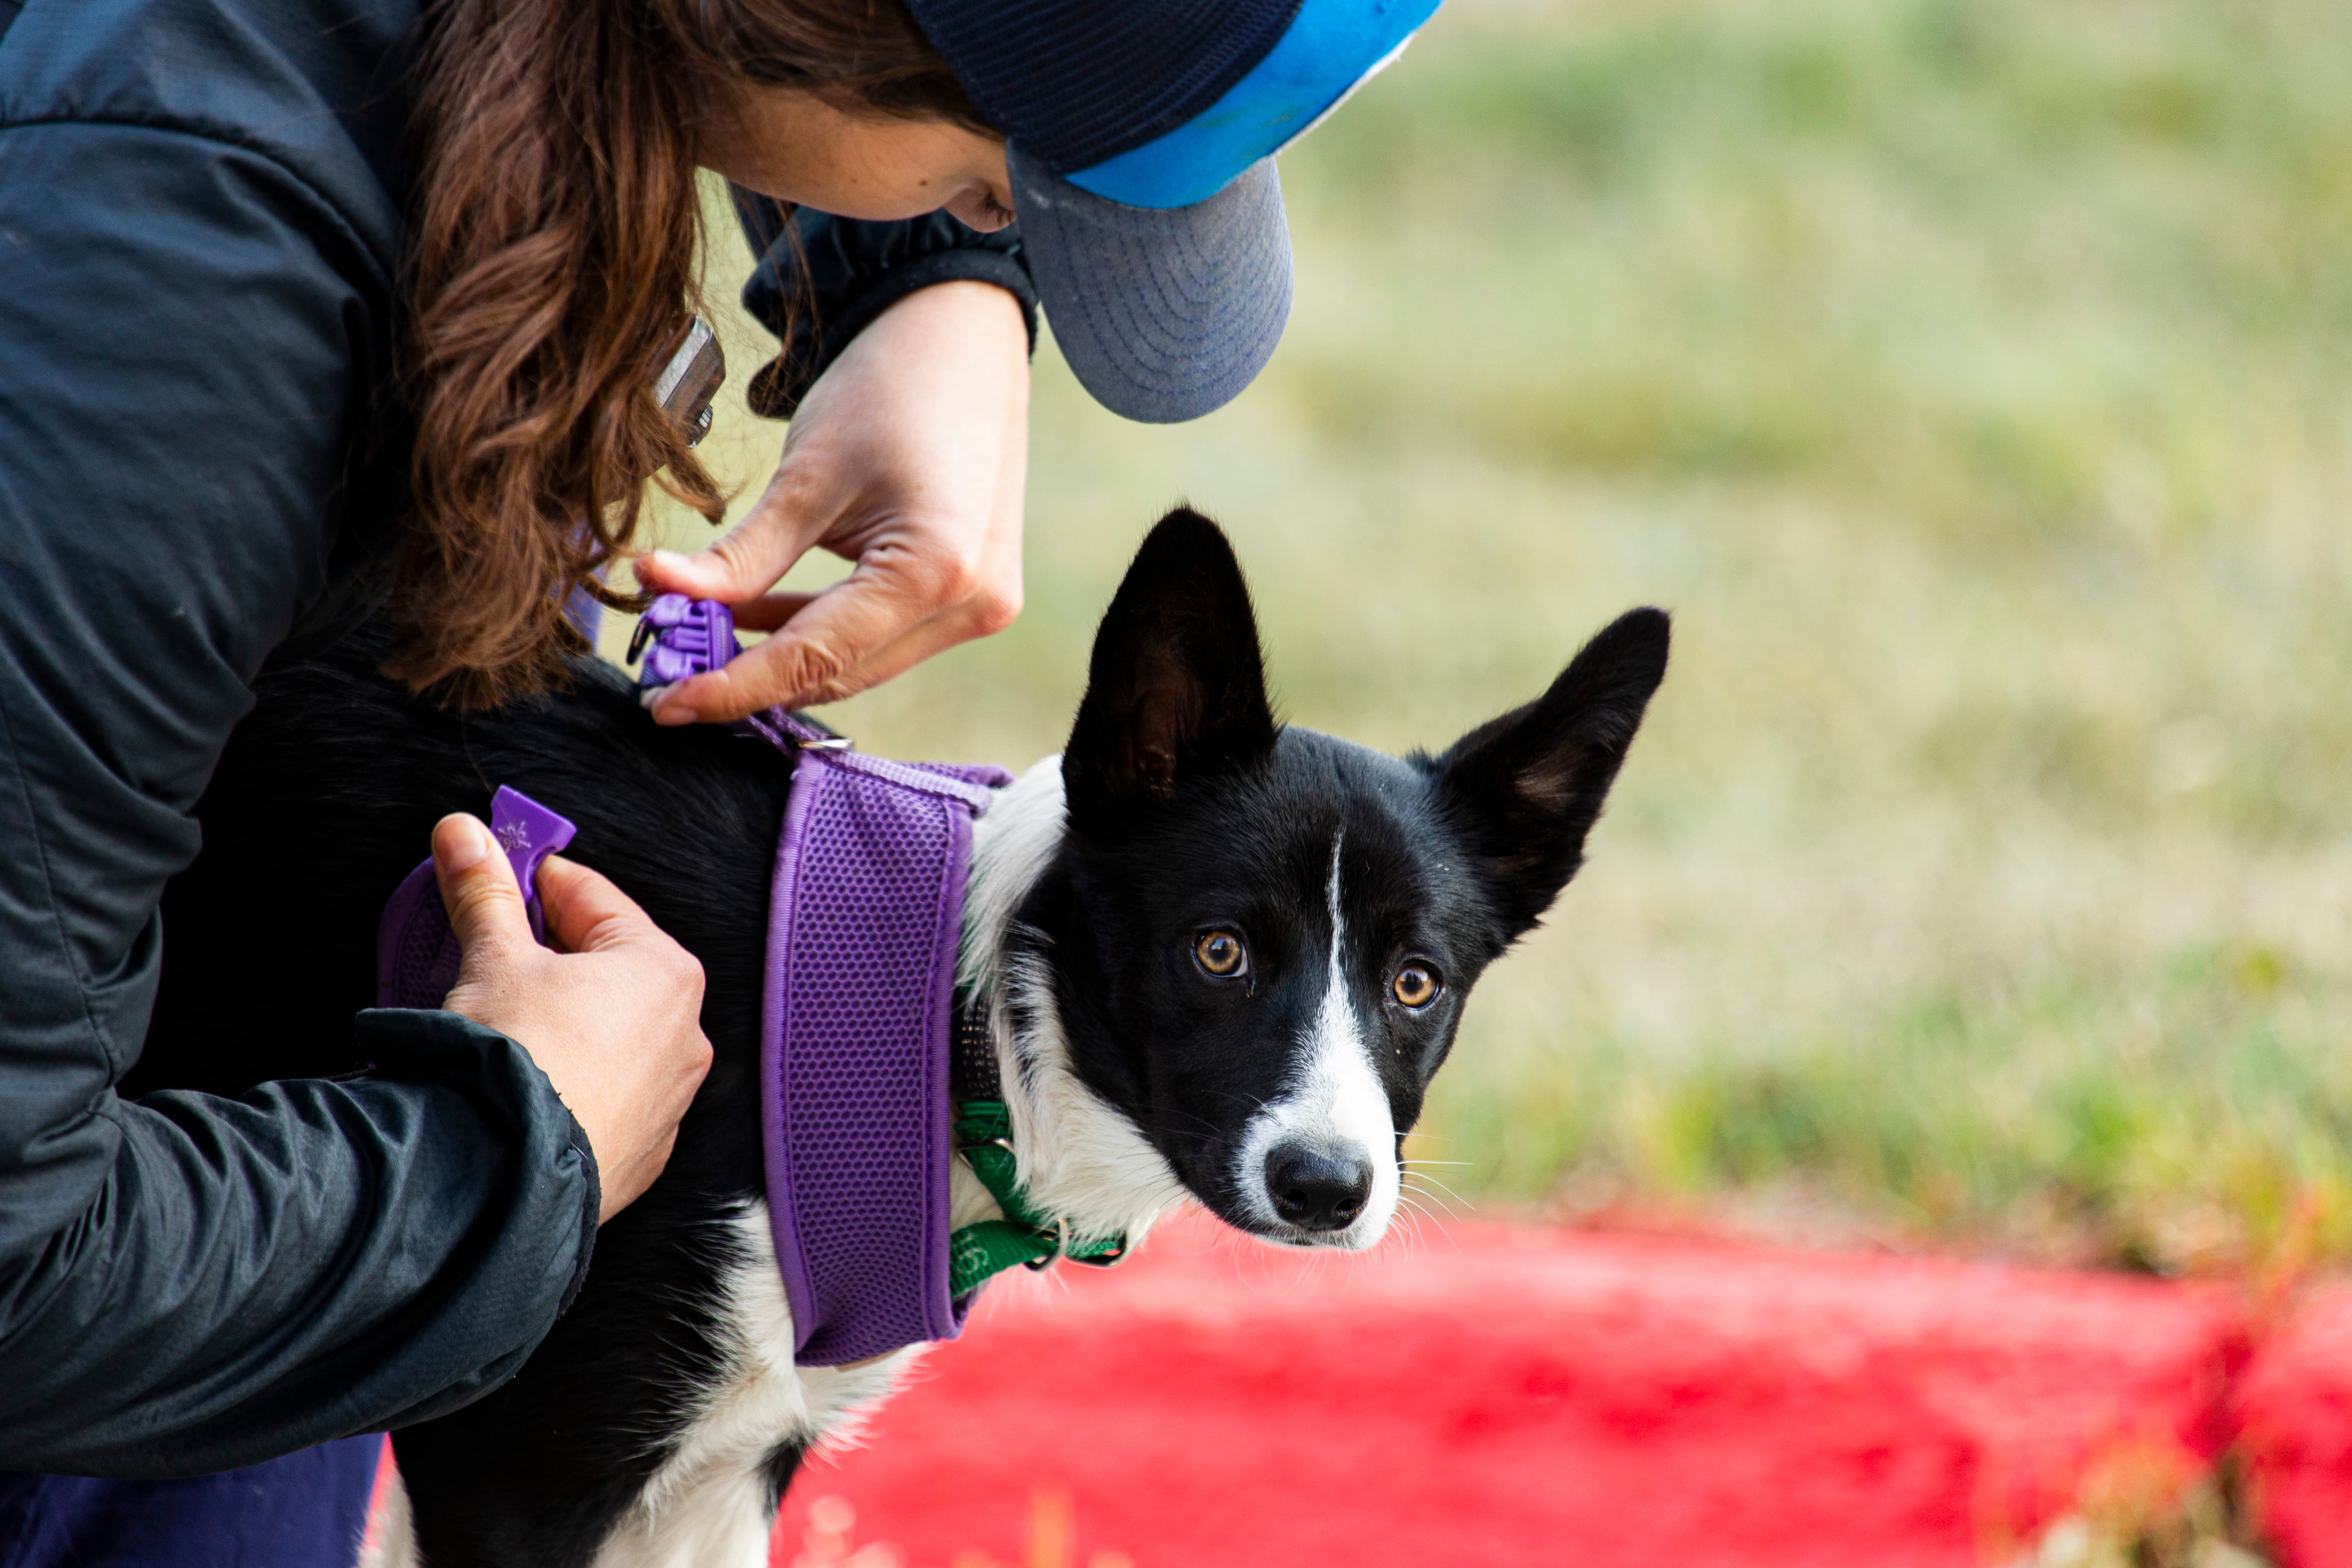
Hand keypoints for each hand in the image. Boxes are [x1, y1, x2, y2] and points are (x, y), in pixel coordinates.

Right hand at [431, 813, 711, 1222]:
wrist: (504, 1176)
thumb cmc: (514, 1059)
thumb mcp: (493, 960)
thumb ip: (482, 892)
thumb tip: (464, 833)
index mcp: (665, 971)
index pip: (595, 900)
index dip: (540, 882)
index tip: (504, 871)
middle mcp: (685, 1032)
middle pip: (609, 966)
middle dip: (553, 951)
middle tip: (496, 945)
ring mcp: (671, 1096)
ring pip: (613, 1032)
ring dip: (568, 1016)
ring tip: (508, 1017)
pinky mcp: (644, 1148)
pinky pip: (611, 1090)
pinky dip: (577, 1074)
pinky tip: (533, 1076)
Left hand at [635, 279, 1028, 722]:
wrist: (961, 336)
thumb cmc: (889, 387)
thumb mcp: (806, 475)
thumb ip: (739, 556)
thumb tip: (658, 592)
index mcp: (936, 571)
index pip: (815, 657)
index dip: (732, 687)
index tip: (664, 704)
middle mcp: (973, 605)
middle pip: (841, 672)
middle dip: (752, 677)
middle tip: (670, 671)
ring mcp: (982, 605)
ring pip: (861, 662)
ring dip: (785, 655)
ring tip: (707, 634)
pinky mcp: (975, 595)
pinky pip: (883, 636)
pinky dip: (822, 631)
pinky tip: (763, 613)